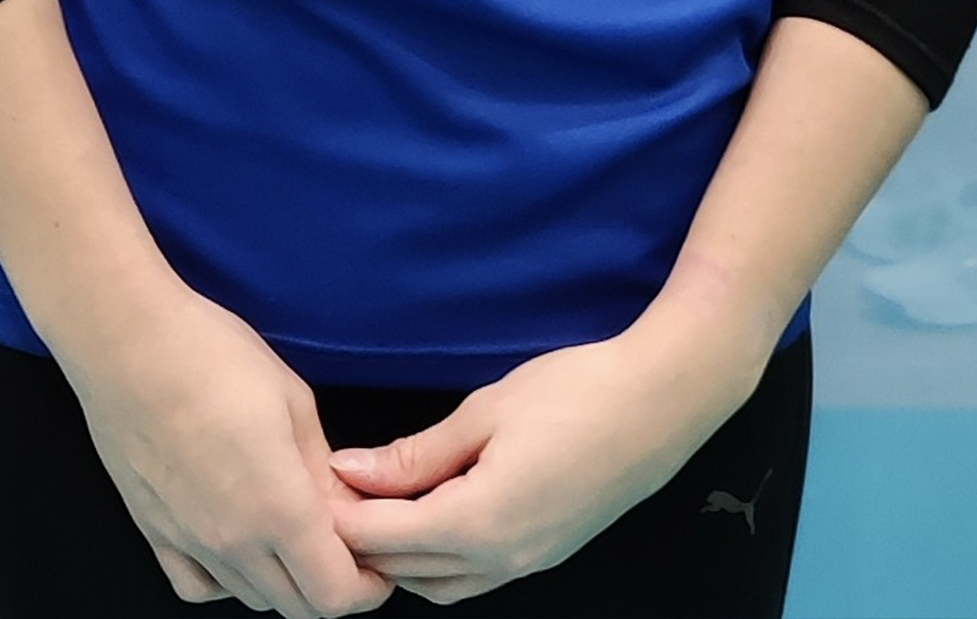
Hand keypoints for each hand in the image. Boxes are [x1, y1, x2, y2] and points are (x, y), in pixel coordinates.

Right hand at [61, 283, 395, 614]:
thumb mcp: (293, 400)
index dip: (367, 588)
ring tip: (296, 536)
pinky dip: (227, 580)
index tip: (378, 566)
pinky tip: (238, 545)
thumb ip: (322, 469)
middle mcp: (233, 540)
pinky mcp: (154, 532)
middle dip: (332, 585)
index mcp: (279, 507)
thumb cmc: (210, 355)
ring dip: (284, 580)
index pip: (335, 594)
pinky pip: (199, 586)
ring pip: (251, 597)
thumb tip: (344, 507)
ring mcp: (189, 542)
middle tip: (346, 546)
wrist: (128, 342)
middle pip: (297, 604)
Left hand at [324, 317, 752, 605]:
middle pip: (408, 570)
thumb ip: (417, 454)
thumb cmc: (575, 392)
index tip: (315, 483)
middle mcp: (502, 560)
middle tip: (335, 493)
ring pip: (442, 584)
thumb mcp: (486, 411)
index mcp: (480, 523)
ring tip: (376, 505)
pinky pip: (475, 575)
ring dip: (403, 555)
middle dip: (364, 540)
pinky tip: (429, 514)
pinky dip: (440, 557)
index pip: (385, 538)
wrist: (661, 402)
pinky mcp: (547, 553)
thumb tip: (351, 472)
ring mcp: (529, 564)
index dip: (342, 515)